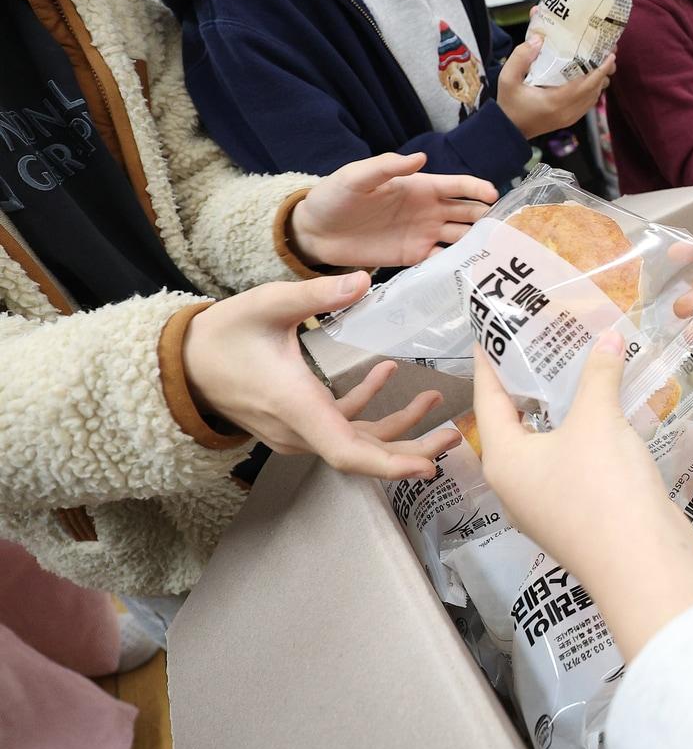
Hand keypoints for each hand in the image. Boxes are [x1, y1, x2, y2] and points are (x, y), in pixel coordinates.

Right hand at [184, 272, 459, 479]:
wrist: (181, 365)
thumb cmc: (222, 335)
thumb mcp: (266, 304)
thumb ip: (315, 295)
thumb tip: (362, 281)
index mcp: (297, 408)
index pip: (348, 451)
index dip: (390, 464)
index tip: (428, 467)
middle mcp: (300, 431)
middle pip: (363, 454)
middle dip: (412, 448)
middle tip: (456, 436)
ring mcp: (298, 433)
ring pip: (356, 440)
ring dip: (398, 425)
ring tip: (438, 401)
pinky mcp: (297, 424)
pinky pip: (340, 425)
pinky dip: (368, 407)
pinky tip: (389, 374)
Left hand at [290, 152, 497, 267]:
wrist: (315, 232)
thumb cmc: (335, 196)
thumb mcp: (356, 176)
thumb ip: (387, 166)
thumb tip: (421, 158)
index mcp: (421, 188)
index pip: (458, 187)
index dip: (478, 190)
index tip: (494, 197)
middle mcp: (430, 211)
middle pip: (468, 214)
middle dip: (488, 219)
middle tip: (507, 230)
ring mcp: (424, 235)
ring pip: (462, 238)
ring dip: (478, 243)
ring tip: (497, 254)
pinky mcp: (414, 258)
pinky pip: (443, 260)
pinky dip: (458, 264)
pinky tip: (470, 271)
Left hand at [474, 333, 692, 659]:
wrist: (642, 566)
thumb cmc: (603, 487)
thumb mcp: (599, 421)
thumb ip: (600, 375)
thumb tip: (610, 336)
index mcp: (503, 459)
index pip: (487, 399)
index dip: (489, 363)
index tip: (489, 332)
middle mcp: (515, 484)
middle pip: (513, 424)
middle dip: (526, 385)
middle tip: (538, 343)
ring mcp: (544, 506)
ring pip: (543, 446)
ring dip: (558, 412)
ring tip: (573, 372)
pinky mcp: (575, 517)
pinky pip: (568, 465)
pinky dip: (579, 436)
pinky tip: (602, 416)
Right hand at [496, 35, 615, 138]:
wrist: (508, 130)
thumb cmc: (509, 104)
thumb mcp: (507, 79)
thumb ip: (520, 57)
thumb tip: (539, 40)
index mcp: (556, 102)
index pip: (586, 86)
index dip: (601, 70)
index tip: (610, 55)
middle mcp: (567, 112)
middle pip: (595, 91)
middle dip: (604, 72)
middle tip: (608, 53)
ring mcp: (569, 118)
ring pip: (593, 98)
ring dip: (600, 81)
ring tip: (602, 62)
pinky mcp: (568, 120)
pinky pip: (587, 104)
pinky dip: (592, 90)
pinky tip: (590, 77)